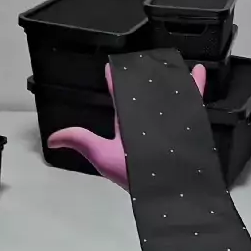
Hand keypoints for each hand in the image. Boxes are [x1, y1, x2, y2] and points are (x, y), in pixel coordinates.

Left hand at [47, 62, 205, 188]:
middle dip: (148, 78)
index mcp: (128, 126)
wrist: (166, 192)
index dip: (115, 82)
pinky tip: (199, 71)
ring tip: (174, 62)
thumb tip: (52, 139)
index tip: (112, 65)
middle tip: (148, 58)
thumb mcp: (102, 155)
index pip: (119, 98)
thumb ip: (80, 141)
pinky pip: (193, 103)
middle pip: (147, 95)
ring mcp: (169, 125)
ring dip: (173, 80)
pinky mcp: (187, 127)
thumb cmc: (134, 175)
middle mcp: (148, 124)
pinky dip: (196, 87)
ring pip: (170, 96)